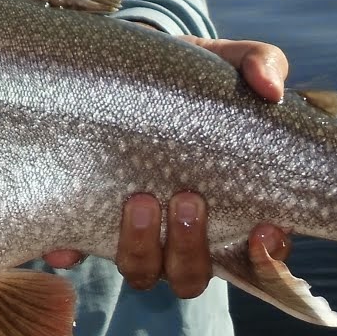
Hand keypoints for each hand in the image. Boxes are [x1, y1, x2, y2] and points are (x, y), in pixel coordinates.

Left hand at [42, 35, 292, 295]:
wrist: (128, 68)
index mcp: (231, 209)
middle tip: (186, 198)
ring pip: (143, 271)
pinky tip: (66, 246)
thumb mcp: (230, 61)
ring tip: (139, 199)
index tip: (263, 229)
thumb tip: (270, 88)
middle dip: (190, 247)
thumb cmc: (194, 76)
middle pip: (193, 274)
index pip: (261, 260)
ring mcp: (136, 234)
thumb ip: (261, 64)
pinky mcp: (89, 219)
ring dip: (141, 247)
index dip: (268, 259)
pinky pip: (78, 253)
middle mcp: (183, 234)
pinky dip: (71, 253)